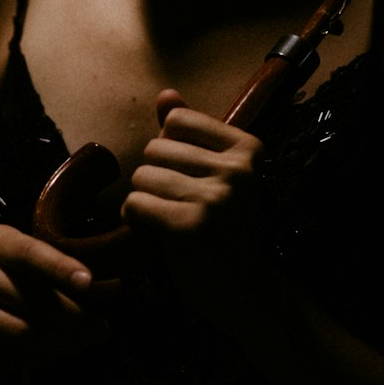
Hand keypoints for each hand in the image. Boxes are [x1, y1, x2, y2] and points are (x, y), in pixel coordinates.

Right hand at [0, 223, 109, 371]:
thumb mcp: (25, 265)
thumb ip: (66, 273)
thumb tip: (113, 287)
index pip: (30, 253)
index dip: (59, 267)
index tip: (88, 282)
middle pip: (31, 299)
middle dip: (72, 317)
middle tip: (101, 327)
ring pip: (19, 332)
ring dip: (56, 342)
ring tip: (76, 341)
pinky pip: (4, 355)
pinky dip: (32, 358)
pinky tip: (45, 352)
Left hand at [121, 89, 265, 324]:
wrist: (243, 289)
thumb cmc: (226, 228)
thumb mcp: (219, 175)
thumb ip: (192, 133)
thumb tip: (166, 95)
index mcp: (248, 149)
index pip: (179, 120)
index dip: (170, 147)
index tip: (188, 177)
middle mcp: (236, 170)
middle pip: (156, 148)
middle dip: (154, 176)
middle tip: (177, 204)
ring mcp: (214, 198)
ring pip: (142, 176)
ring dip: (144, 200)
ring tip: (168, 219)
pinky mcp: (189, 225)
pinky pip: (135, 204)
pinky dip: (136, 219)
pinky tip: (155, 233)